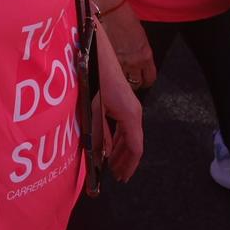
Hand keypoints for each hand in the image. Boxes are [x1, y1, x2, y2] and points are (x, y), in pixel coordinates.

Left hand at [92, 21, 143, 183]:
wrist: (95, 50)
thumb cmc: (94, 79)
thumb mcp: (93, 111)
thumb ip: (98, 136)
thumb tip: (102, 157)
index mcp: (131, 116)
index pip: (136, 148)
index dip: (130, 165)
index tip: (122, 179)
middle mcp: (134, 111)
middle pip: (133, 142)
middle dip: (124, 160)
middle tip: (115, 176)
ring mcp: (128, 104)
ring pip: (128, 133)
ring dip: (120, 150)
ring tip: (111, 164)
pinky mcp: (120, 98)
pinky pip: (122, 124)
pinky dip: (116, 137)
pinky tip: (107, 144)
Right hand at [100, 4, 155, 90]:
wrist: (109, 9)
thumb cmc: (125, 17)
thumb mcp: (140, 37)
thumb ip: (140, 51)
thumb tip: (137, 60)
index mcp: (145, 55)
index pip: (150, 78)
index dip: (145, 80)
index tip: (142, 79)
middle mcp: (133, 63)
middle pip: (135, 84)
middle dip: (132, 82)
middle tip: (128, 79)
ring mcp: (117, 63)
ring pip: (120, 83)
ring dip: (119, 81)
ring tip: (116, 77)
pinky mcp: (104, 60)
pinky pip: (108, 74)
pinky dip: (107, 75)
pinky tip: (105, 72)